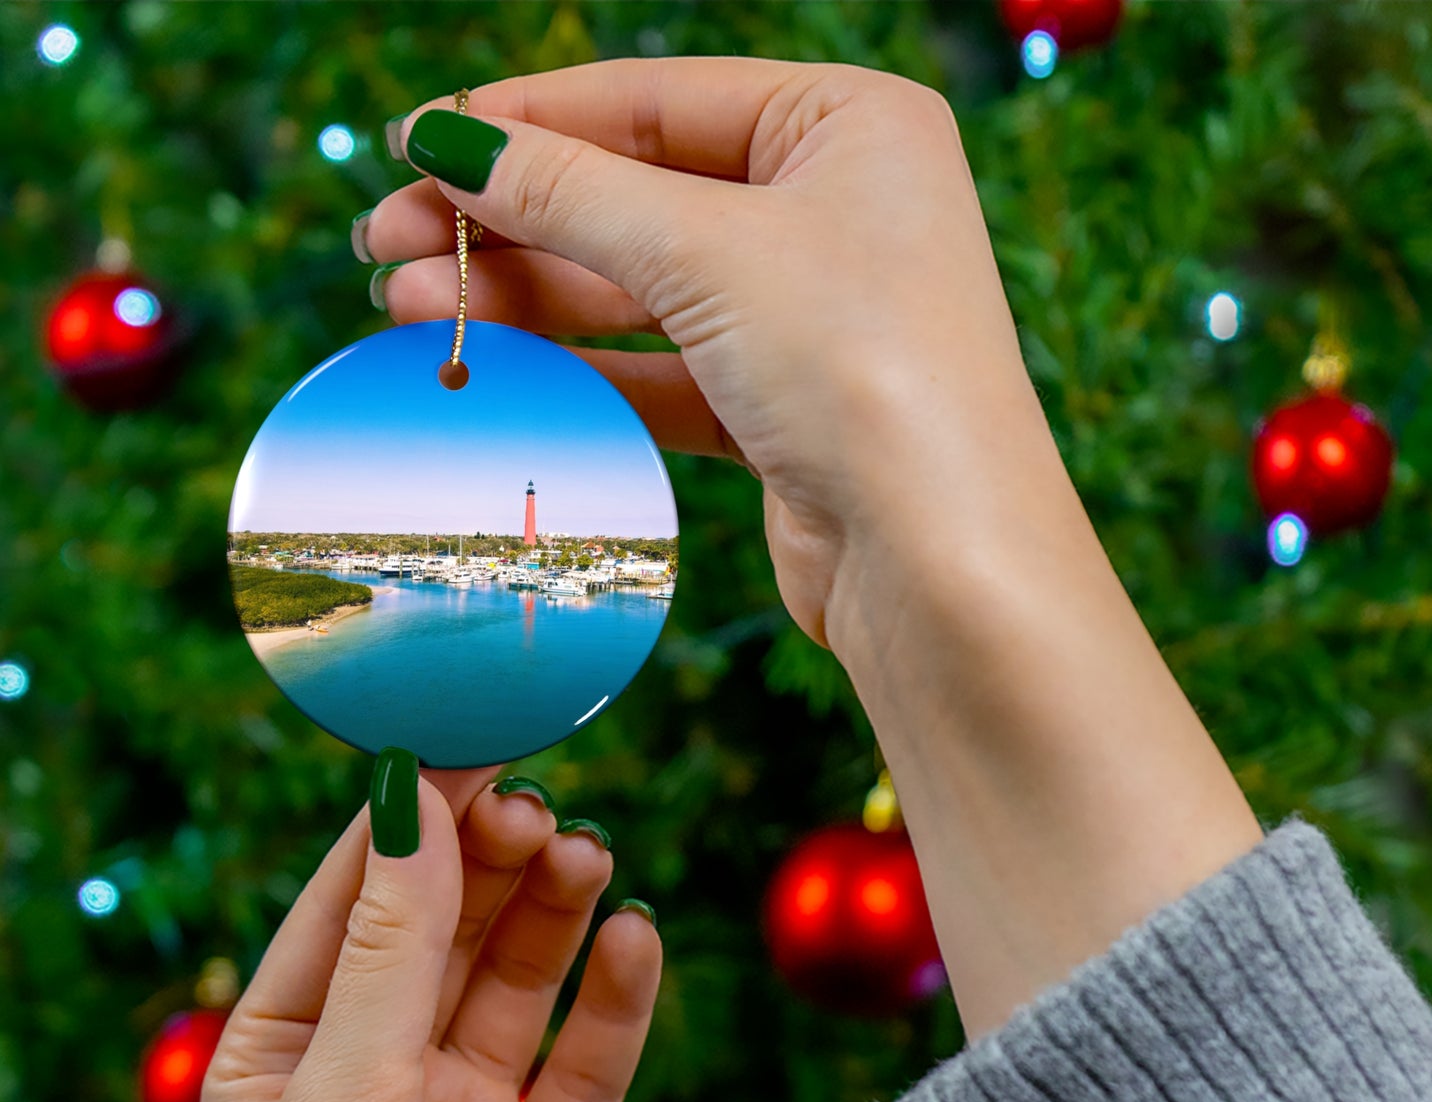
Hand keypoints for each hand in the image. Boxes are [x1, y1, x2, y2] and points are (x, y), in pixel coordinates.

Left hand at [202, 761, 661, 1101]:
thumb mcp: (346, 1097)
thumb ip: (391, 946)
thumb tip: (412, 801)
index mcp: (289, 1052)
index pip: (352, 900)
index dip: (409, 820)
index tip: (467, 742)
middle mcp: (380, 1071)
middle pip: (447, 927)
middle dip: (490, 862)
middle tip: (539, 808)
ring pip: (522, 977)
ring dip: (555, 911)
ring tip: (588, 857)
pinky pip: (592, 1055)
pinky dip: (618, 995)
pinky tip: (636, 940)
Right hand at [360, 56, 1050, 655]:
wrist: (938, 563)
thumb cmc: (863, 372)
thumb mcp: (707, 252)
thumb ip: (571, 193)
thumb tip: (450, 141)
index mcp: (848, 125)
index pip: (654, 101)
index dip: (526, 121)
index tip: (414, 143)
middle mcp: (834, 211)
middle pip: (636, 196)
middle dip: (508, 220)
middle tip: (385, 243)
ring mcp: (808, 315)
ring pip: (639, 290)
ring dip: (525, 298)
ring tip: (408, 307)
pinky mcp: (782, 409)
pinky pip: (661, 370)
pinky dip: (580, 369)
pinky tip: (492, 365)